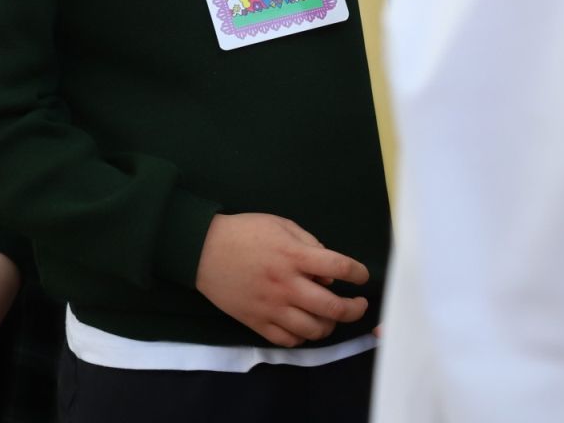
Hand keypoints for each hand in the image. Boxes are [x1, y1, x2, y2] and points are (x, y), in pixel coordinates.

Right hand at [193, 213, 369, 346]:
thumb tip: (328, 272)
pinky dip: (303, 337)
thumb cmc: (243, 232)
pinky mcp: (257, 322)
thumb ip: (308, 243)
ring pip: (314, 330)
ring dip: (330, 326)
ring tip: (329, 317)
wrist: (201, 249)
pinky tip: (304, 326)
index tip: (362, 276)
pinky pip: (289, 341)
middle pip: (334, 308)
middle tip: (358, 305)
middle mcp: (287, 285)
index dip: (359, 273)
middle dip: (355, 309)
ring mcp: (272, 307)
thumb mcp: (279, 224)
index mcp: (293, 256)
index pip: (340, 267)